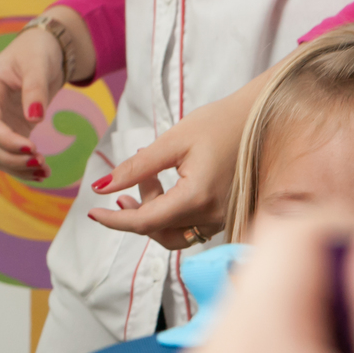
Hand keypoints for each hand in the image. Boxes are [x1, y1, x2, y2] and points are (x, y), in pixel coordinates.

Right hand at [0, 27, 63, 180]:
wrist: (43, 52)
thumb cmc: (37, 51)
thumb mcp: (37, 63)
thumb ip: (35, 88)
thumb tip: (35, 118)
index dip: (5, 139)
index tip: (31, 147)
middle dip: (10, 158)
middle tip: (40, 162)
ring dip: (17, 168)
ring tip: (45, 172)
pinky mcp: (10, 132)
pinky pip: (10, 156)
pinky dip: (24, 168)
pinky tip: (44, 174)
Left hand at [89, 67, 271, 247]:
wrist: (261, 117)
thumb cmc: (218, 123)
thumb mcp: (172, 141)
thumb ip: (135, 168)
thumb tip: (101, 188)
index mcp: (198, 197)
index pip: (145, 222)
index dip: (114, 221)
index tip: (92, 212)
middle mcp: (213, 216)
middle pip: (158, 230)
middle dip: (137, 209)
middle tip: (132, 181)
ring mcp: (222, 220)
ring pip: (173, 235)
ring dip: (152, 215)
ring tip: (145, 183)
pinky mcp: (225, 217)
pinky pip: (189, 227)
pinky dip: (170, 214)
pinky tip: (163, 188)